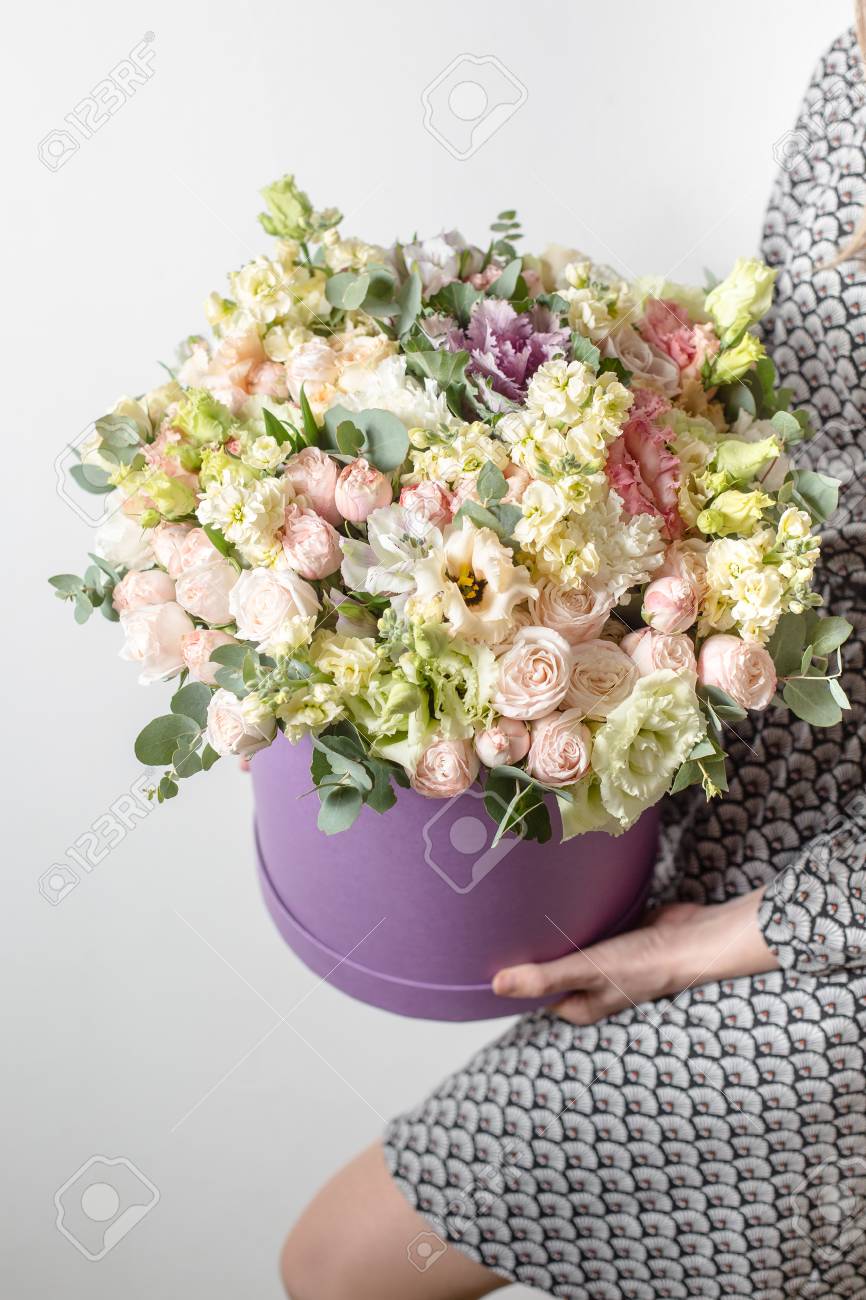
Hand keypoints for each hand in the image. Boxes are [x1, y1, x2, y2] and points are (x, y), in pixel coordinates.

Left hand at [492, 889, 778, 1024]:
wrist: (693, 937)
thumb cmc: (644, 964)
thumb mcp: (588, 971)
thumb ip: (544, 978)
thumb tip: (496, 986)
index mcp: (579, 1006)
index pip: (532, 994)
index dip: (511, 976)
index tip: (482, 955)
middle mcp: (589, 985)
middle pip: (548, 968)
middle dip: (528, 950)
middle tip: (494, 922)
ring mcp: (601, 959)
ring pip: (565, 945)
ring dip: (549, 931)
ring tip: (515, 905)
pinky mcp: (613, 934)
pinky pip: (584, 925)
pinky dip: (572, 914)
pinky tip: (553, 897)